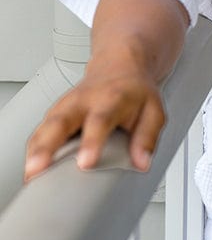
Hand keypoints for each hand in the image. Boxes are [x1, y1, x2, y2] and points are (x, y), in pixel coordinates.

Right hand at [24, 68, 166, 181]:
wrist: (120, 65)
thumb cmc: (134, 91)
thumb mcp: (153, 110)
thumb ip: (147, 137)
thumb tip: (142, 162)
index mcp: (111, 98)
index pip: (99, 120)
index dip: (91, 142)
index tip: (85, 163)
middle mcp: (84, 100)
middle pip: (60, 121)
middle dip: (47, 146)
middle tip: (37, 168)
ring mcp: (66, 105)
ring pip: (45, 126)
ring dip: (35, 150)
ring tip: (30, 174)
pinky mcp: (55, 112)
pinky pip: (40, 131)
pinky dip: (33, 149)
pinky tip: (31, 168)